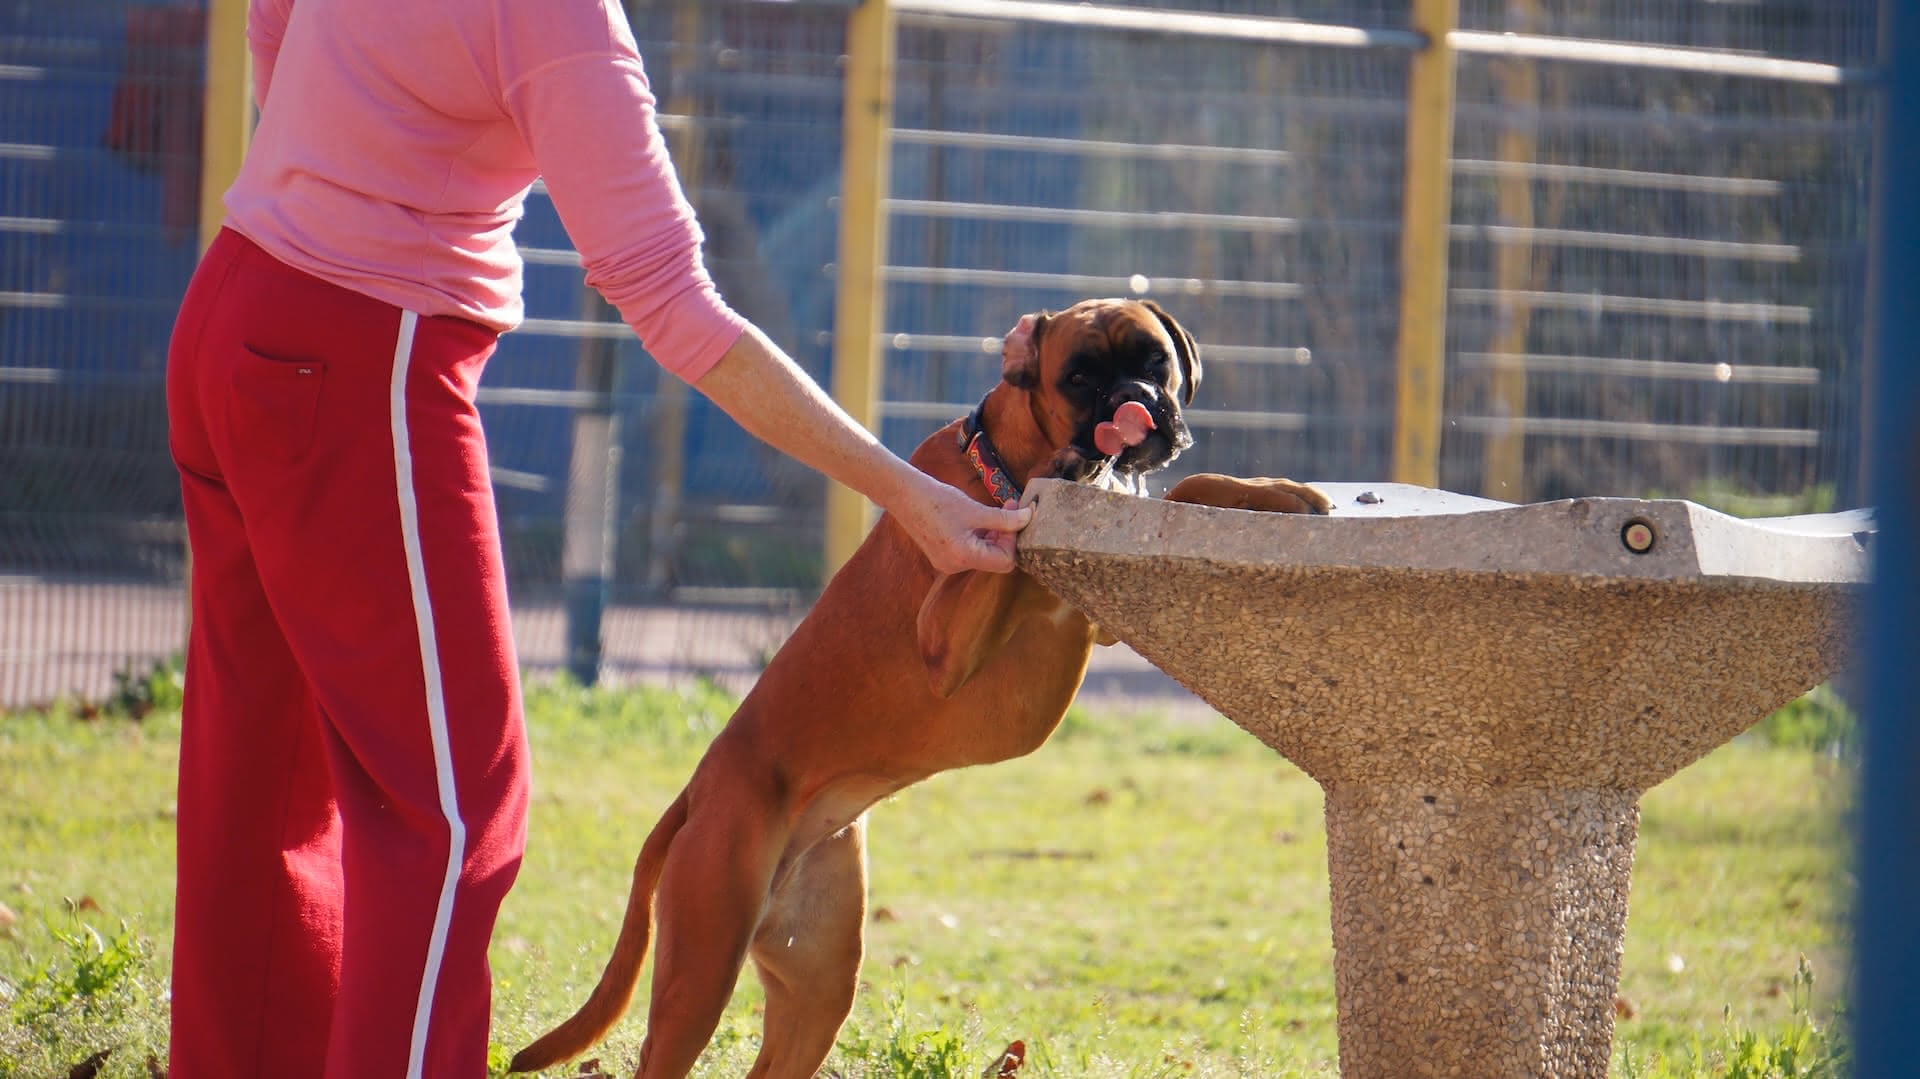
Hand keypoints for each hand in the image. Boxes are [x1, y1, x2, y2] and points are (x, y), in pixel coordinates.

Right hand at [890, 476, 1032, 574]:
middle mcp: (955, 566)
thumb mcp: (975, 509)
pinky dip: (980, 535)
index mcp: (964, 557)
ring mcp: (948, 562)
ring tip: (999, 508)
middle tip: (1012, 506)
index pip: (1005, 561)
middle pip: (995, 559)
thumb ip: (1004, 518)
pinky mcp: (943, 555)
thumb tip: (1028, 518)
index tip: (1017, 515)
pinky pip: (970, 551)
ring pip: (984, 554)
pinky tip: (980, 517)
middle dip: (1006, 534)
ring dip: (994, 533)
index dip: (1014, 540)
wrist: (904, 495)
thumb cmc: (937, 500)